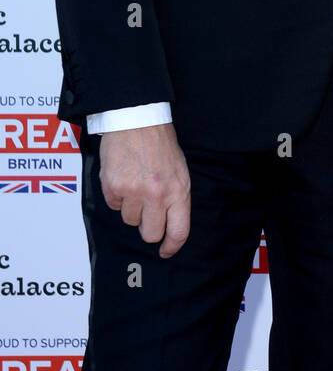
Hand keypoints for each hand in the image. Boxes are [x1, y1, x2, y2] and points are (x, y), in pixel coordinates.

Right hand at [99, 123, 190, 258]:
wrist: (137, 119)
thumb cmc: (160, 143)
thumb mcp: (179, 170)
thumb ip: (175, 197)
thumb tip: (169, 224)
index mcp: (179, 190)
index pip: (178, 231)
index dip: (171, 246)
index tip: (166, 251)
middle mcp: (157, 194)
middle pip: (150, 233)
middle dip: (147, 227)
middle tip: (146, 211)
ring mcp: (134, 191)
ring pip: (129, 220)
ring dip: (131, 207)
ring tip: (135, 184)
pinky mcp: (114, 187)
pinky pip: (114, 206)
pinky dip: (117, 196)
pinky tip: (123, 177)